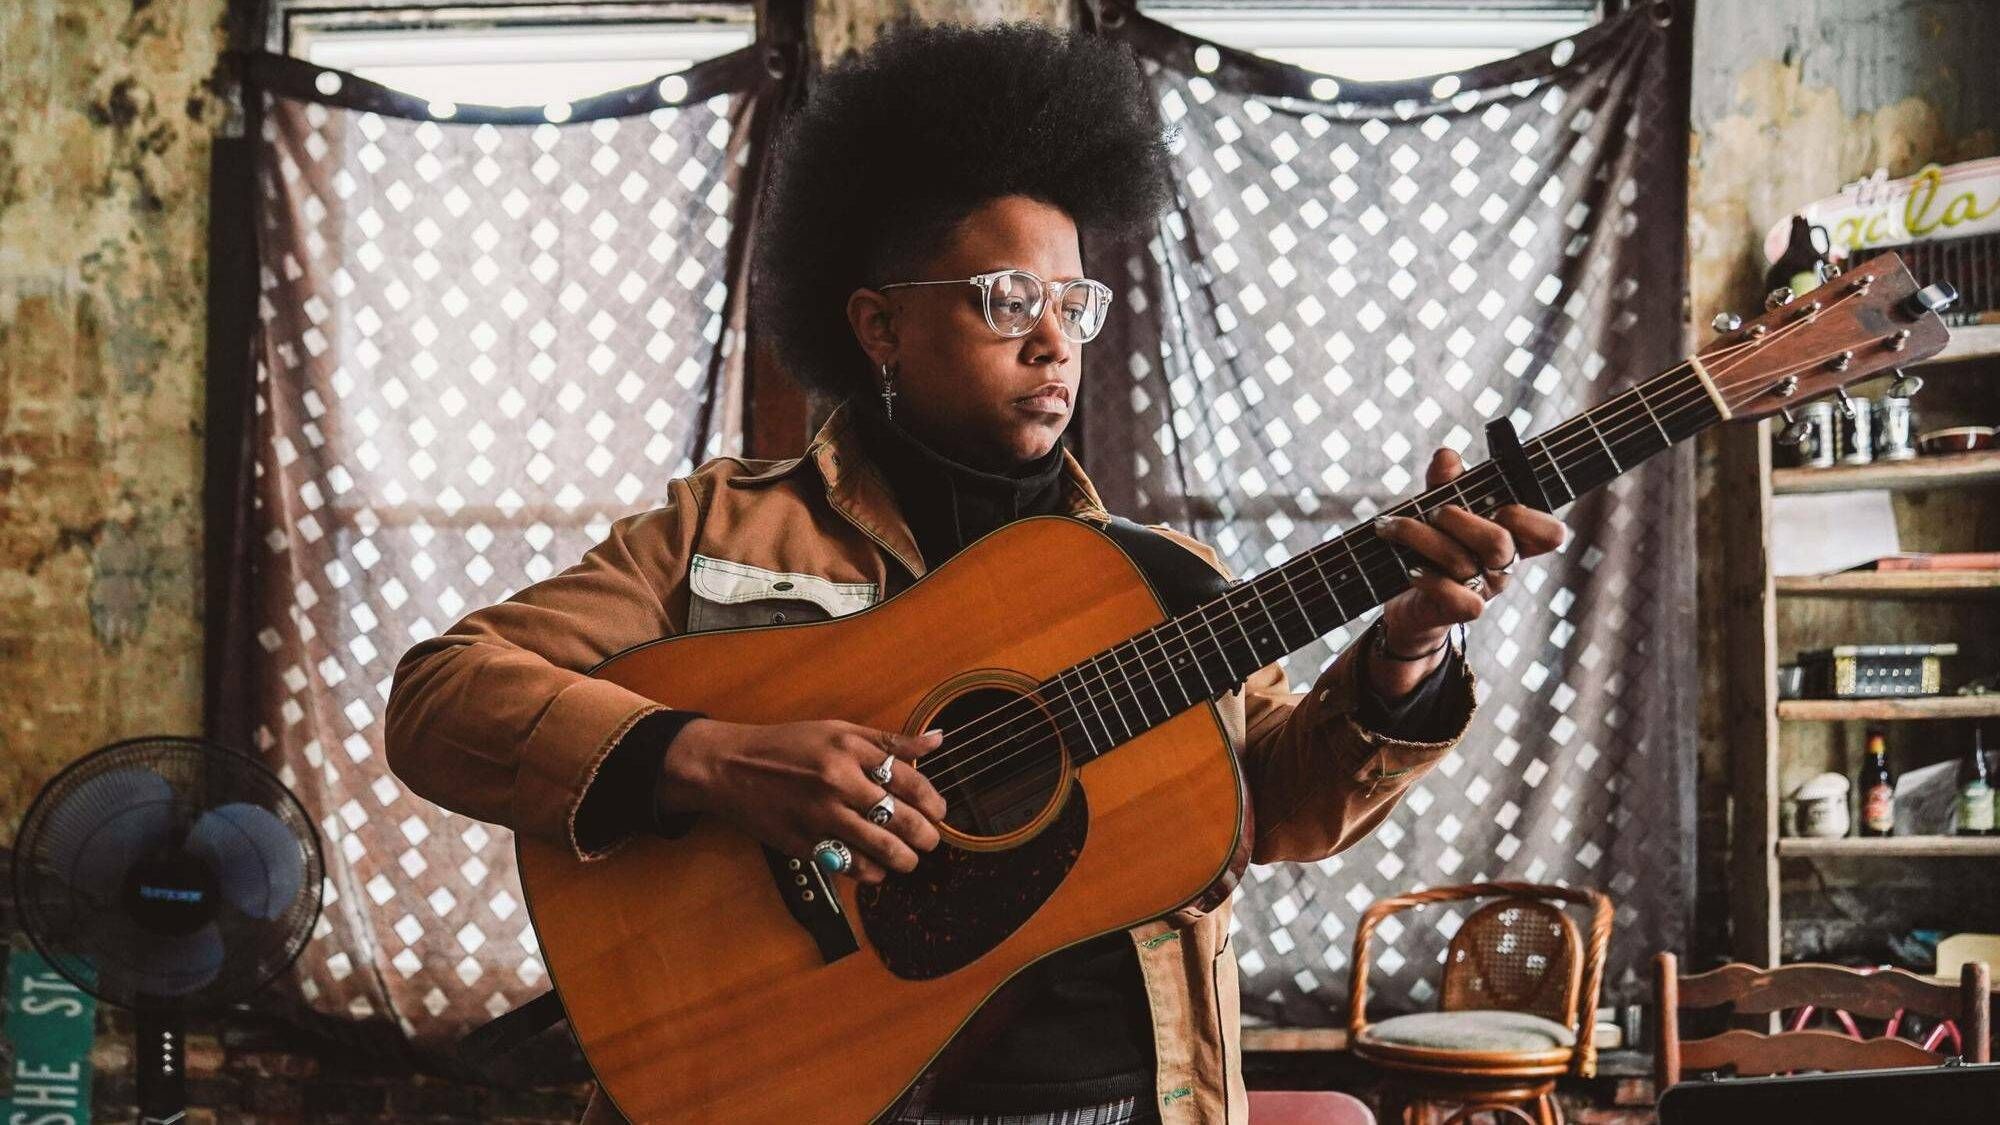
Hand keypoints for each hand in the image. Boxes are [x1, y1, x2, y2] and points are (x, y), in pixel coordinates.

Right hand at [656, 719, 947, 883]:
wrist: (729, 767)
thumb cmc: (788, 745)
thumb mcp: (839, 730)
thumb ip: (889, 740)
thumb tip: (938, 739)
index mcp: (850, 748)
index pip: (910, 779)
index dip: (933, 801)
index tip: (940, 812)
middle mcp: (838, 781)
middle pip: (901, 816)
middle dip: (925, 836)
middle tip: (930, 840)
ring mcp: (820, 814)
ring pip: (881, 847)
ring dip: (904, 859)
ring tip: (909, 860)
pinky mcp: (804, 842)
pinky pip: (850, 865)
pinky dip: (871, 872)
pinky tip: (877, 868)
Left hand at [1368, 448, 1567, 693]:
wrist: (1408, 600)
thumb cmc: (1432, 546)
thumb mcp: (1438, 507)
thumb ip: (1445, 481)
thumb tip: (1447, 457)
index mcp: (1512, 537)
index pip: (1550, 534)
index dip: (1531, 518)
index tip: (1500, 506)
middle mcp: (1504, 565)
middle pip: (1498, 541)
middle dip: (1458, 518)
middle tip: (1433, 511)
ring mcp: (1485, 590)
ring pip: (1462, 562)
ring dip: (1419, 537)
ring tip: (1392, 528)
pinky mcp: (1461, 611)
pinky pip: (1455, 596)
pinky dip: (1428, 578)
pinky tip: (1409, 568)